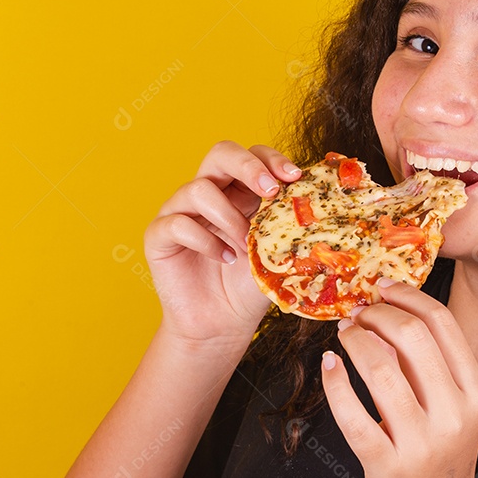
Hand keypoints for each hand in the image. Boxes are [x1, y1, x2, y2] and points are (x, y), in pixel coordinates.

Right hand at [143, 141, 301, 350]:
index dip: (273, 159)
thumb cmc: (250, 285)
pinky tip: (225, 258)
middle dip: (248, 167)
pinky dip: (206, 240)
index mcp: (239, 190)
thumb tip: (317, 199)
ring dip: (229, 216)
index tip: (295, 178)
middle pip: (221, 153)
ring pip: (199, 189)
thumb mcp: (276, 251)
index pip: (253, 155)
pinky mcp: (159, 235)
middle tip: (270, 191)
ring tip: (245, 244)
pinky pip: (178, 223)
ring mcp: (180, 210)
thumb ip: (288, 223)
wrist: (223, 323)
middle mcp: (209, 192)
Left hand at [321, 279, 477, 477]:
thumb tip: (383, 314)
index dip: (409, 295)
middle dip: (377, 313)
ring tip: (342, 334)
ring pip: (380, 368)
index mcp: (475, 395)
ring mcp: (423, 443)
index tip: (383, 285)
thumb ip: (421, 366)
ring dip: (354, 341)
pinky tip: (328, 366)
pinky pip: (352, 414)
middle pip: (413, 337)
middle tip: (356, 311)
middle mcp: (455, 416)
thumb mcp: (444, 412)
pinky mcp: (388, 466)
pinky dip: (335, 382)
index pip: (444, 325)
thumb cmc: (436, 461)